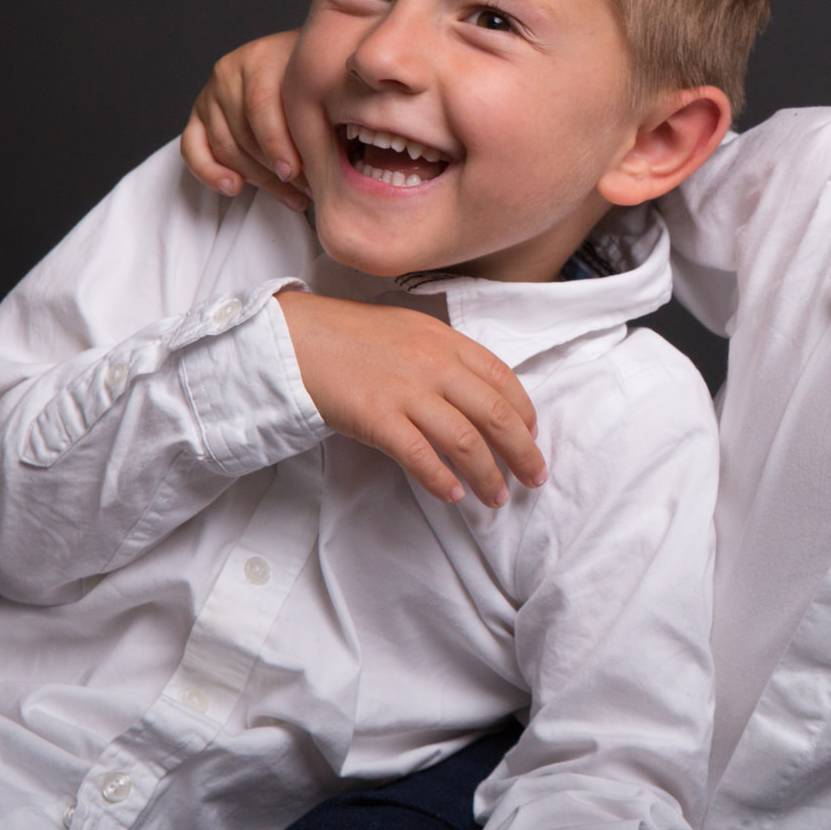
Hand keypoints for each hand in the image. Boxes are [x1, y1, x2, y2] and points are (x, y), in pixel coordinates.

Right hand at [181, 30, 307, 210]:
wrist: (300, 60)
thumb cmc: (316, 77)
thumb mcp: (324, 83)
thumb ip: (322, 111)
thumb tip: (330, 161)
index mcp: (262, 56)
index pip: (260, 105)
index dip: (276, 143)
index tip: (295, 173)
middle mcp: (230, 71)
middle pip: (244, 131)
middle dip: (275, 169)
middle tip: (306, 191)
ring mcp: (211, 93)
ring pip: (225, 146)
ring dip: (258, 178)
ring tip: (292, 196)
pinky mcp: (198, 114)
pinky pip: (192, 149)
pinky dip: (209, 172)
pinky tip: (234, 187)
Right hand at [276, 291, 545, 505]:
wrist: (296, 338)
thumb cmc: (351, 336)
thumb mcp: (410, 330)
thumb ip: (445, 355)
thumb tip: (476, 392)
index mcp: (447, 341)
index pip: (503, 379)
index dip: (525, 413)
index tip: (533, 436)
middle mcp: (435, 364)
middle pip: (495, 415)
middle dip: (522, 452)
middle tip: (534, 478)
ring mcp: (407, 392)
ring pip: (466, 441)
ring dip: (487, 475)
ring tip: (496, 498)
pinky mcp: (378, 417)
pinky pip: (421, 455)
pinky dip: (441, 479)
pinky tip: (452, 496)